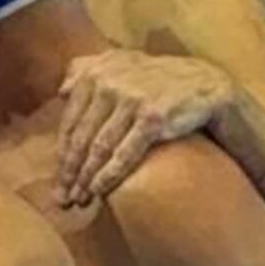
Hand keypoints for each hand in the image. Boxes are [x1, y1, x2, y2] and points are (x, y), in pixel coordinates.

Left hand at [55, 50, 228, 206]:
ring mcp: (132, 100)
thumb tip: (61, 91)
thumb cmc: (159, 80)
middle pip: (81, 138)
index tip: (58, 180)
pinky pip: (124, 153)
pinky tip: (99, 191)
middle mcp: (110, 83)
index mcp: (97, 73)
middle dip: (69, 173)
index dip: (62, 155)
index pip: (71, 122)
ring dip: (85, 179)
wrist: (206, 85)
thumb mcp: (123, 63)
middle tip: (62, 199)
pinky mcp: (153, 117)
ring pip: (99, 147)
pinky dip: (108, 175)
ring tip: (79, 201)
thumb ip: (89, 69)